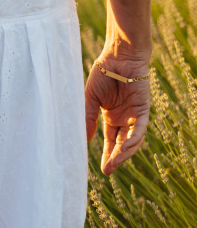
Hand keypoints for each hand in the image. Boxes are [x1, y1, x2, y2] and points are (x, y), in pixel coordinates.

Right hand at [84, 57, 150, 175]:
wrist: (117, 57)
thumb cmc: (103, 73)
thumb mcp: (90, 99)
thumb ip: (88, 118)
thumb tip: (84, 140)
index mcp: (112, 116)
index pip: (111, 140)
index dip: (108, 154)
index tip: (102, 170)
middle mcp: (125, 118)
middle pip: (122, 144)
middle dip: (116, 158)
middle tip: (108, 171)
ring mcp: (135, 114)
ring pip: (133, 140)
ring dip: (125, 152)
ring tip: (114, 163)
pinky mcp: (143, 109)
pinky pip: (140, 128)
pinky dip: (133, 139)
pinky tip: (125, 149)